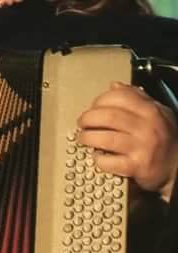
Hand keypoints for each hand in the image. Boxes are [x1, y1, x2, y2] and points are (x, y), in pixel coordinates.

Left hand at [76, 82, 177, 199]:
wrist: (177, 166)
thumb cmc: (163, 138)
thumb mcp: (157, 113)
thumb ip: (136, 98)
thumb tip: (115, 86)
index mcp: (151, 111)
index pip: (119, 96)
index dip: (100, 100)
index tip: (93, 107)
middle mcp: (147, 127)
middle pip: (108, 116)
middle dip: (88, 118)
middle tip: (82, 123)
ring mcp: (142, 147)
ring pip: (104, 138)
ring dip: (87, 137)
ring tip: (84, 138)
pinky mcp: (136, 166)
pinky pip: (108, 161)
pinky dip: (98, 159)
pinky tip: (97, 156)